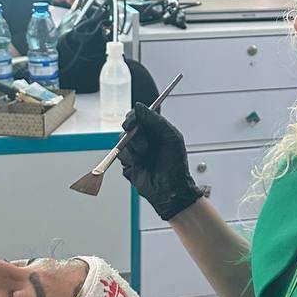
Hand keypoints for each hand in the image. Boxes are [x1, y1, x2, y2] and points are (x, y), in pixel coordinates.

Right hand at [118, 102, 205, 220]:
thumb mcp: (171, 137)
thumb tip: (139, 107)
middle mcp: (145, 139)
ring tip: (144, 156)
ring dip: (132, 148)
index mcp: (156, 131)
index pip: (139, 117)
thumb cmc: (176, 165)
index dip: (133, 117)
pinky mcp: (129, 163)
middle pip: (128, 128)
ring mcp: (136, 151)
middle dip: (133, 135)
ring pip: (122, 141)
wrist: (170, 190)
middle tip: (142, 144)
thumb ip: (155, 119)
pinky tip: (138, 164)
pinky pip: (120, 155)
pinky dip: (128, 159)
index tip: (132, 122)